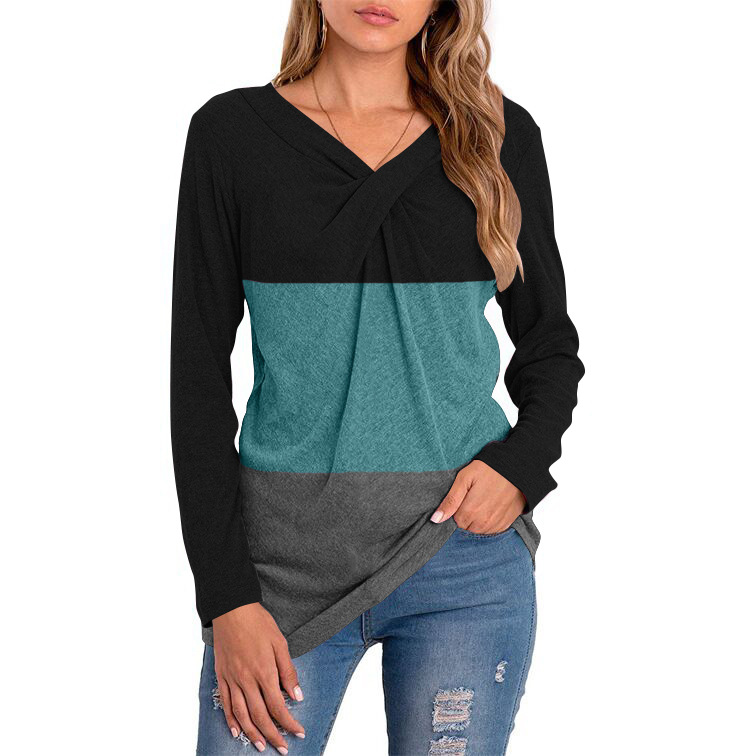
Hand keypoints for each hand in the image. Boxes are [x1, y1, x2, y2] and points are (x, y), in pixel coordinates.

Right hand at [213, 603, 304, 752]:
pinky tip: (236, 731)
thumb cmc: (258, 622)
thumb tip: (296, 695)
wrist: (232, 609)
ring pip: (241, 714)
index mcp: (264, 671)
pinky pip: (226, 703)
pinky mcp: (222, 676)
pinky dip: (231, 720)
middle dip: (273, 734)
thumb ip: (288, 671)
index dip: (289, 722)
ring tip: (261, 746)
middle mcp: (246, 679)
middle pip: (260, 715)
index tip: (298, 732)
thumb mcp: (280, 642)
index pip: (278, 705)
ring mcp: (232, 679)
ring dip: (252, 733)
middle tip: (282, 748)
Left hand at [431, 460, 525, 533]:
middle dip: (466, 516)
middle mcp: (483, 523)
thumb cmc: (489, 470)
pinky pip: (491, 530)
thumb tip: (435, 519)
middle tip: (473, 498)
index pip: (454, 521)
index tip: (463, 498)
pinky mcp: (506, 524)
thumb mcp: (464, 479)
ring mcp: (495, 525)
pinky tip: (491, 507)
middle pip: (466, 527)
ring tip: (483, 501)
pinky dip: (489, 522)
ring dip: (477, 520)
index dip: (456, 510)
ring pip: (478, 530)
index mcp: (470, 512)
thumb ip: (450, 501)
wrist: (517, 468)